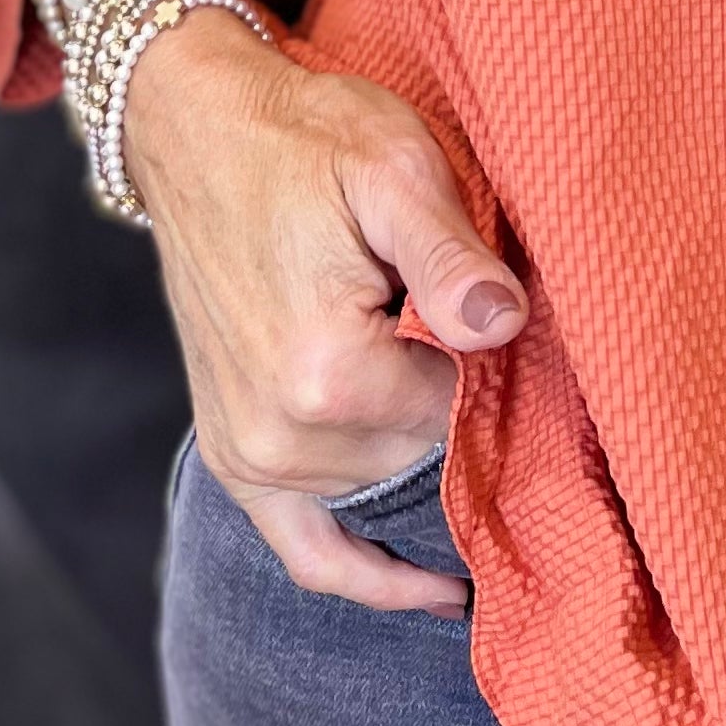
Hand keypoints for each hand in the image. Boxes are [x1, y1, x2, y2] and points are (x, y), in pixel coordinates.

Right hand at [123, 7, 525, 615]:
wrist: (199, 133)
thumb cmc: (304, 140)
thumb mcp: (392, 169)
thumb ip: (449, 256)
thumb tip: (504, 326)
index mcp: (326, 372)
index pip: (467, 408)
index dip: (510, 366)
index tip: (526, 324)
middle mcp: (280, 435)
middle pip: (429, 451)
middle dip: (470, 406)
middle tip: (494, 344)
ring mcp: (248, 456)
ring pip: (386, 485)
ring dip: (424, 451)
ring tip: (459, 390)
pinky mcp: (234, 457)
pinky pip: (306, 552)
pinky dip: (366, 577)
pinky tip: (434, 593)